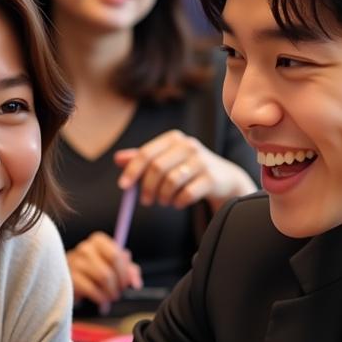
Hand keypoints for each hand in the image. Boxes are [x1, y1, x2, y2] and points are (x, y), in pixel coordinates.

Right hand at [66, 232, 142, 305]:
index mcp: (98, 241)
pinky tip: (101, 299)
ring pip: (102, 278)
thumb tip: (136, 283)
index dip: (124, 273)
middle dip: (118, 284)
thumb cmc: (96, 271)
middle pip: (110, 268)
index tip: (126, 284)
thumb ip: (129, 271)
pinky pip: (90, 288)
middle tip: (119, 292)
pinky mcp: (69, 277)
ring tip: (110, 297)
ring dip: (110, 292)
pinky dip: (99, 297)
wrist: (71, 280)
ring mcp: (74, 261)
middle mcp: (85, 248)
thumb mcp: (115, 267)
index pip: (116, 255)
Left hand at [114, 129, 254, 211]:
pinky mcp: (211, 178)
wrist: (224, 178)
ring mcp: (202, 161)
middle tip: (145, 201)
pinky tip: (178, 202)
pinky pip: (187, 194)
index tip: (123, 187)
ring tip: (164, 201)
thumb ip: (143, 159)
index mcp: (173, 139)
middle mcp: (188, 145)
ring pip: (171, 182)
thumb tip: (117, 159)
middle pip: (157, 168)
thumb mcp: (166, 159)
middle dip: (147, 187)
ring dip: (163, 197)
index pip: (146, 153)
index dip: (132, 170)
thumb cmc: (188, 169)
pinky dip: (178, 202)